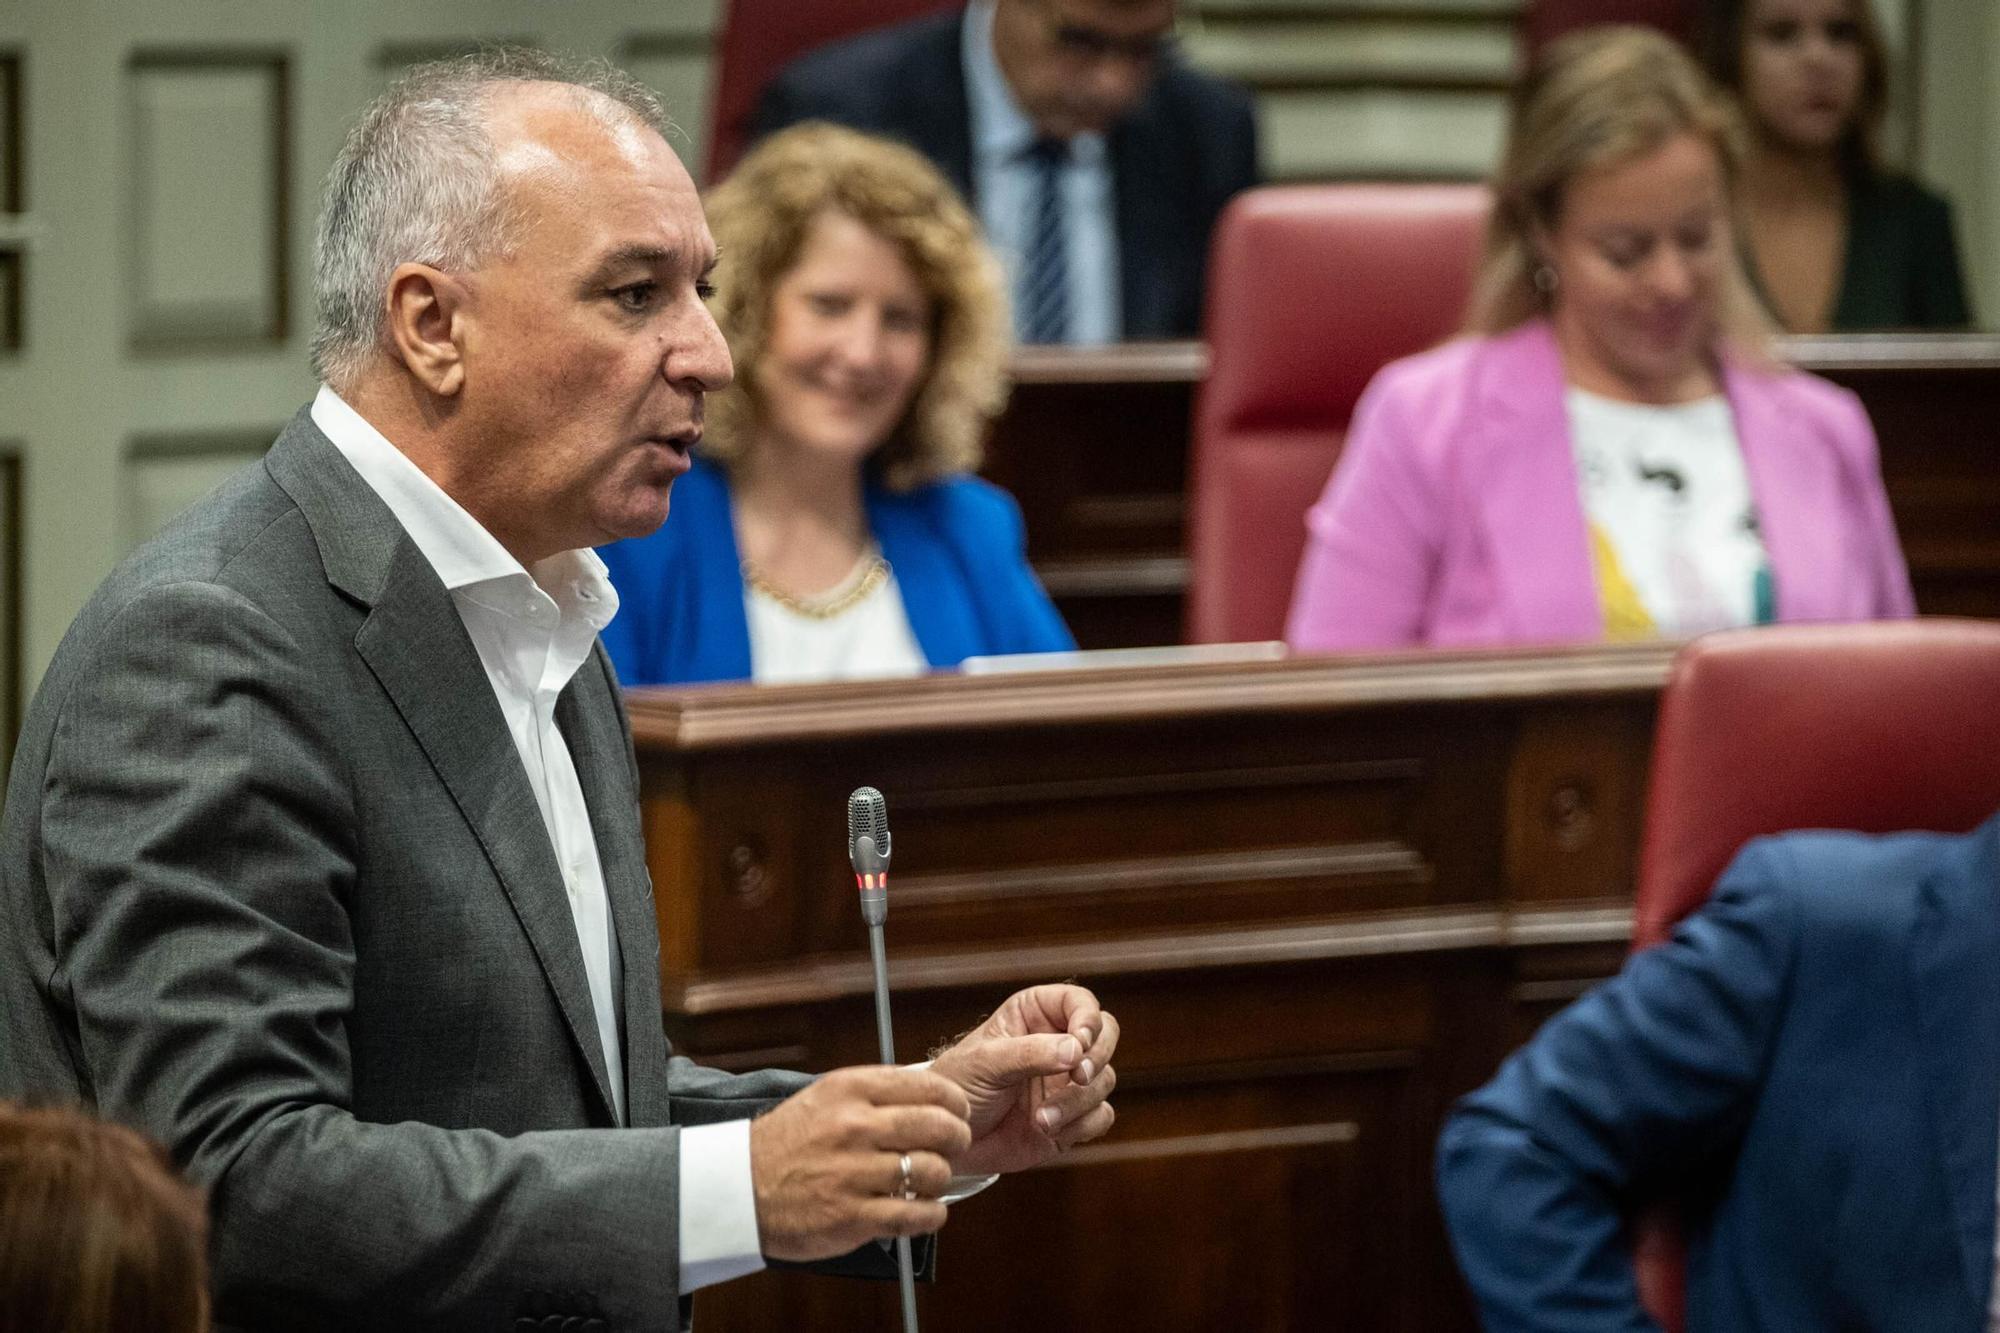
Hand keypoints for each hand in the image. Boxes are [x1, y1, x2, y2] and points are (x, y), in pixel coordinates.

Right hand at [748, 1065, 971, 1262]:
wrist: (739, 1188)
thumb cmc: (788, 1142)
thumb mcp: (826, 1097)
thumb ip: (875, 1093)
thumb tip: (931, 1094)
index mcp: (849, 1090)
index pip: (928, 1087)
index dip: (955, 1102)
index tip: (960, 1111)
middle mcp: (853, 1127)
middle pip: (938, 1127)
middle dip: (957, 1138)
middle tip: (956, 1145)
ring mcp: (853, 1173)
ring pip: (932, 1171)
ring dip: (941, 1178)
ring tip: (929, 1179)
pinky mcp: (852, 1217)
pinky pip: (916, 1215)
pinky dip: (931, 1214)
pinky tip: (926, 1210)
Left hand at [928, 984, 1118, 1176]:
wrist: (949, 1137)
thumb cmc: (958, 1086)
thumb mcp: (985, 1062)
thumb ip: (1029, 1053)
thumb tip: (1076, 1049)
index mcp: (1035, 1016)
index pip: (1079, 1002)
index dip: (1088, 1018)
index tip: (1080, 1040)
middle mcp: (1057, 1044)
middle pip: (1106, 1036)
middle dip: (1097, 1057)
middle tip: (1078, 1076)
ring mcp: (1067, 1082)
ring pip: (1104, 1080)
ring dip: (1078, 1101)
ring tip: (1041, 1119)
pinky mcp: (1073, 1118)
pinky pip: (1100, 1117)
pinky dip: (1082, 1125)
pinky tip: (1048, 1131)